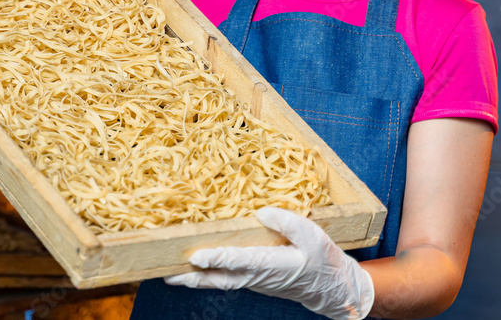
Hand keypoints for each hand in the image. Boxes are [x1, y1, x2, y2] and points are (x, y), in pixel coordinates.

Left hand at [164, 207, 373, 319]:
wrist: (332, 287)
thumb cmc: (322, 258)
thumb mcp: (312, 235)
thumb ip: (287, 222)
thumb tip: (261, 212)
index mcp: (272, 265)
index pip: (238, 261)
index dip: (216, 258)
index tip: (195, 257)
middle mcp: (257, 276)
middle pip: (219, 280)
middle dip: (193, 279)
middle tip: (168, 275)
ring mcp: (254, 281)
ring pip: (220, 282)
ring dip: (195, 280)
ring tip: (171, 274)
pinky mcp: (253, 279)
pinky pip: (226, 279)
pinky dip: (207, 276)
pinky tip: (194, 269)